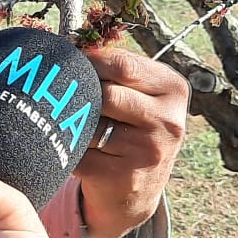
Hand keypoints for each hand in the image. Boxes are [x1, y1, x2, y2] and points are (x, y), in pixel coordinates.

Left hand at [74, 47, 189, 237]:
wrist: (136, 192)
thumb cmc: (131, 129)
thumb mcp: (139, 94)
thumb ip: (117, 70)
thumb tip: (72, 45)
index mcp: (173, 89)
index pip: (123, 64)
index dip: (88, 62)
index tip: (68, 62)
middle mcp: (169, 120)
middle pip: (107, 94)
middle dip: (82, 94)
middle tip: (64, 95)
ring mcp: (150, 151)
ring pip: (92, 124)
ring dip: (75, 124)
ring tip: (77, 125)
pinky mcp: (126, 177)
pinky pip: (81, 153)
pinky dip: (71, 150)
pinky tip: (77, 151)